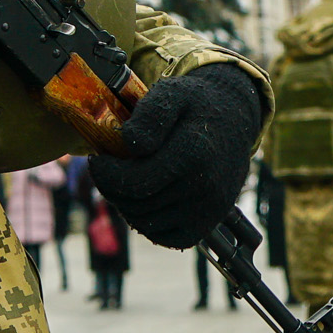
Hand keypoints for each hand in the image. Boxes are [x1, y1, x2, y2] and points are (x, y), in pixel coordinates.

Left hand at [88, 64, 263, 248]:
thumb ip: (150, 114)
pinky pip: (166, 237)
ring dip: (125, 205)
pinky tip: (142, 200)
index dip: (105, 174)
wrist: (235, 119)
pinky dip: (147, 223)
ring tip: (124, 182)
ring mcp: (209, 210)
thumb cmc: (196, 106)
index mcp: (193, 153)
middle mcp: (205, 187)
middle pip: (136, 204)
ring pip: (146, 223)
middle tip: (107, 170)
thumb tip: (130, 143)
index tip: (98, 159)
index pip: (133, 182)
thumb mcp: (172, 94)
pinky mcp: (208, 224)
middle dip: (111, 187)